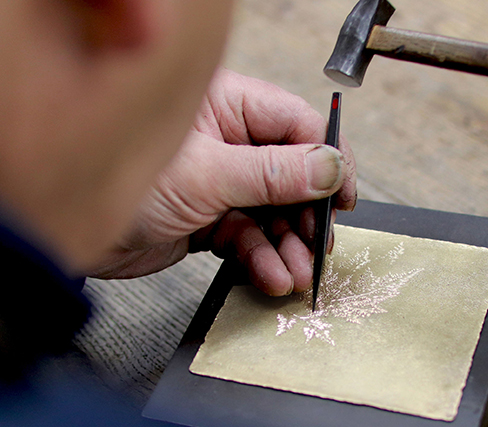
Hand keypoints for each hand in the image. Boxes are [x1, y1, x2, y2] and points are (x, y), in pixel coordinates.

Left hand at [90, 69, 356, 295]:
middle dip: (308, 214)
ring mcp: (221, 181)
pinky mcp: (212, 218)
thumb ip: (274, 172)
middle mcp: (228, 140)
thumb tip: (331, 167)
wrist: (68, 234)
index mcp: (227, 106)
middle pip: (292, 173)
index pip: (297, 124)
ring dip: (289, 245)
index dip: (328, 158)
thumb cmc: (122, 180)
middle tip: (321, 244)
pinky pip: (250, 236)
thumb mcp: (208, 174)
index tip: (344, 194)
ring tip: (299, 273)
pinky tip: (272, 276)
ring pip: (273, 211)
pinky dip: (263, 258)